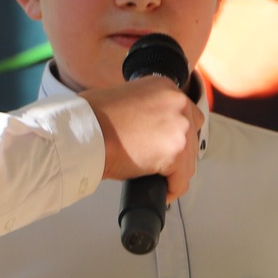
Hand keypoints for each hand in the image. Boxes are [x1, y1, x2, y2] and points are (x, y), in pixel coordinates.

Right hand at [85, 75, 202, 201]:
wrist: (85, 132)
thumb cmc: (93, 118)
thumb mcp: (126, 97)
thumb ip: (147, 108)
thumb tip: (152, 130)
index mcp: (165, 86)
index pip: (186, 114)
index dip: (175, 134)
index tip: (166, 146)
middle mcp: (178, 103)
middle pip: (192, 136)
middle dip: (178, 153)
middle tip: (161, 164)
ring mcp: (180, 127)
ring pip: (189, 160)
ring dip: (175, 172)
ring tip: (157, 178)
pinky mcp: (176, 152)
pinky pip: (181, 180)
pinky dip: (171, 189)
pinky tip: (161, 191)